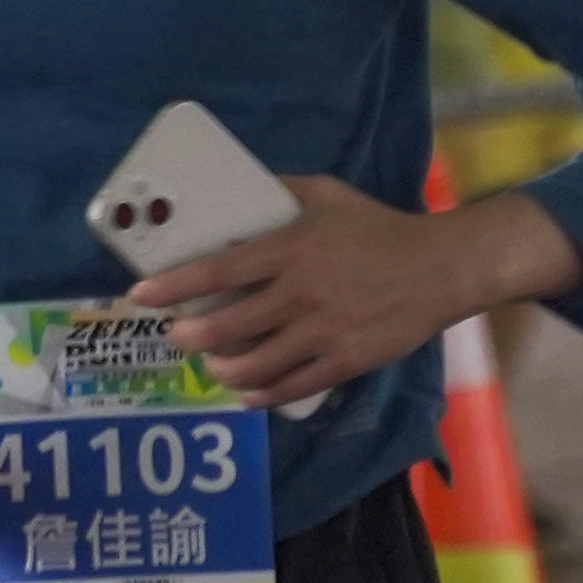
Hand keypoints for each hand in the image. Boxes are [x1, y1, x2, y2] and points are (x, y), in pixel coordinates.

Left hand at [131, 178, 582, 406]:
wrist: (440, 268)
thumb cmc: (379, 227)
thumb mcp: (328, 194)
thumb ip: (281, 191)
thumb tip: (241, 188)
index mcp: (291, 249)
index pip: (217, 272)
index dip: (173, 286)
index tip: (141, 296)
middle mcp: (300, 294)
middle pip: (227, 326)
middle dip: (189, 335)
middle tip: (176, 335)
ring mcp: (322, 332)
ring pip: (254, 364)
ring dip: (220, 368)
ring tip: (210, 362)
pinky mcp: (344, 361)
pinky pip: (291, 387)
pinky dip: (260, 394)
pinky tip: (244, 392)